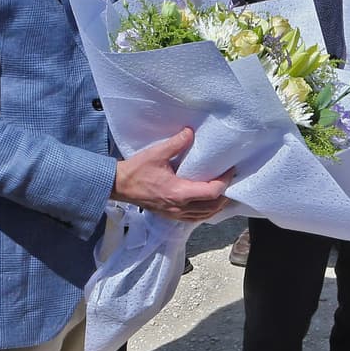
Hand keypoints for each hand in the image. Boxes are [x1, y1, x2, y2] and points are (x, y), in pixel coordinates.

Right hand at [112, 127, 231, 221]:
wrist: (119, 186)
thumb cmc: (137, 170)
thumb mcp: (157, 153)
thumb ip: (176, 143)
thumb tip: (190, 132)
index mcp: (178, 193)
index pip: (211, 192)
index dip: (224, 181)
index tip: (230, 170)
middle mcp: (179, 207)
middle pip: (213, 207)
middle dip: (225, 194)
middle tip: (230, 179)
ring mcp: (175, 214)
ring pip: (205, 215)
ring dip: (218, 204)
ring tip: (224, 190)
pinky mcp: (170, 215)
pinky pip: (195, 218)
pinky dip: (206, 211)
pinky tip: (209, 202)